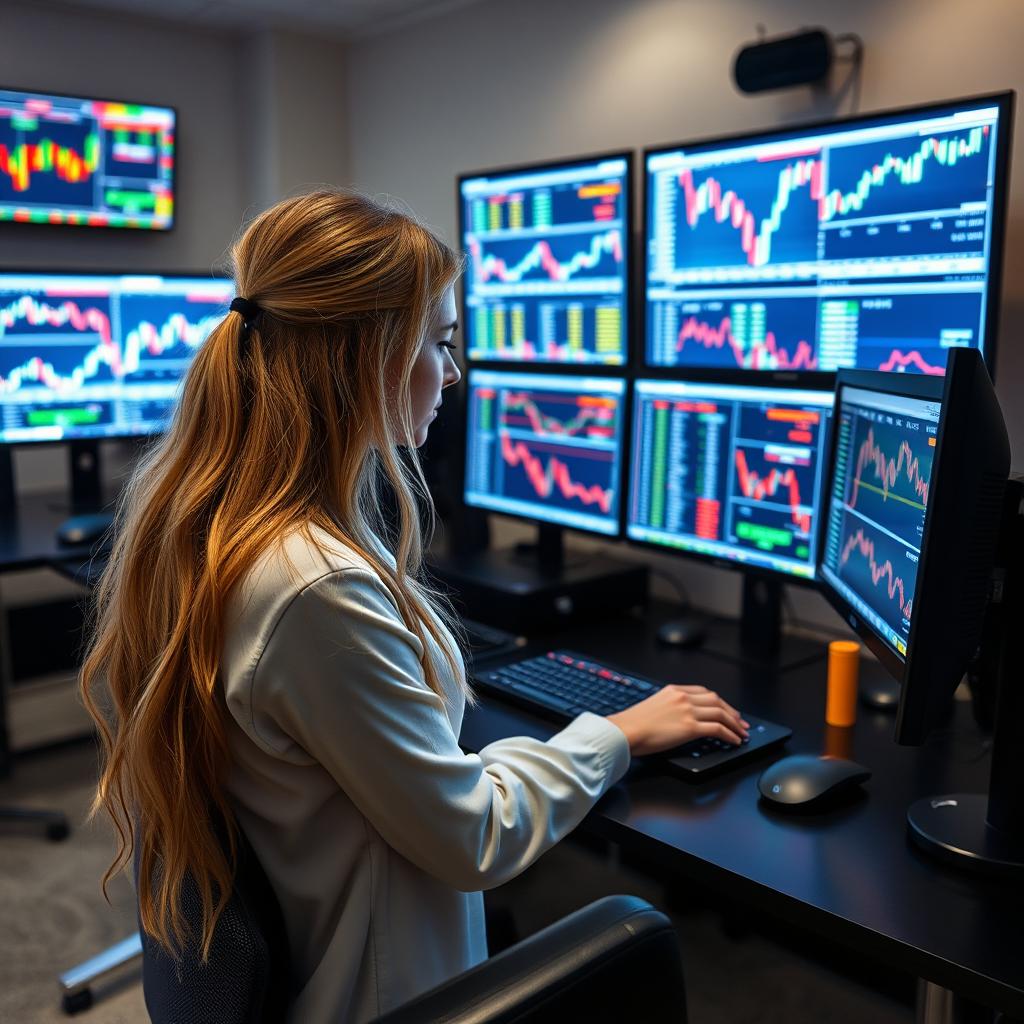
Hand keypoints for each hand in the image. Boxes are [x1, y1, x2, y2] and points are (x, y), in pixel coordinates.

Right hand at [607, 685, 749, 756]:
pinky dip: (730, 734)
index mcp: (673, 690)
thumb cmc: (632, 724)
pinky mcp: (690, 727)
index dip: (719, 701)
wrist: (625, 731)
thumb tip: (679, 719)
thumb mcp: (652, 707)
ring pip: (721, 713)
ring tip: (742, 733)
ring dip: (735, 724)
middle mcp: (683, 697)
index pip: (704, 692)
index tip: (726, 709)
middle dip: (732, 711)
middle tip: (740, 721)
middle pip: (716, 700)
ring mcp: (687, 711)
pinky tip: (734, 740)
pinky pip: (718, 729)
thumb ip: (669, 708)